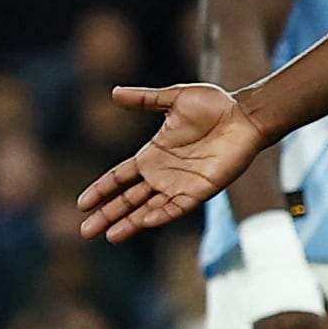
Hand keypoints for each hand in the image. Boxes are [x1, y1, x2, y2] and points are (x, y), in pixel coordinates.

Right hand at [76, 83, 268, 241]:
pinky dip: (162, 215)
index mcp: (152, 155)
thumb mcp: (174, 98)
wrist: (245, 115)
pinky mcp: (201, 190)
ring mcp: (181, 184)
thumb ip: (145, 99)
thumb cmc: (214, 105)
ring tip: (109, 236)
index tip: (82, 203)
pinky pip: (178, 207)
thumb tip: (114, 92)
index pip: (119, 177)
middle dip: (107, 215)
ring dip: (129, 222)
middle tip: (86, 231)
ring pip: (148, 209)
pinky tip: (145, 222)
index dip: (101, 189)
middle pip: (128, 199)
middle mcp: (163, 174)